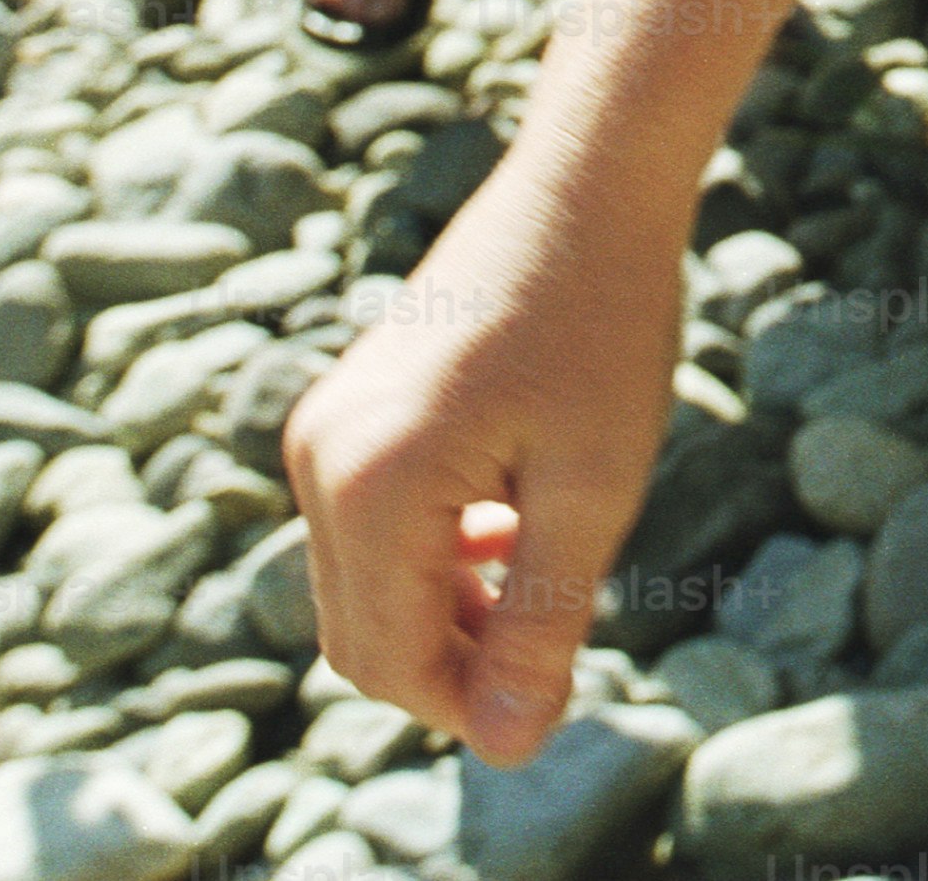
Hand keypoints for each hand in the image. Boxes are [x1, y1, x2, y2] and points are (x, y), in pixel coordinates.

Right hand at [280, 155, 687, 761]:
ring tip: (546, 562)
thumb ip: (541, 623)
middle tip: (554, 634)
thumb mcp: (594, 489)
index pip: (391, 663)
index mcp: (371, 482)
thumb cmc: (606, 324)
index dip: (470, 705)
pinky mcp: (345, 406)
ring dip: (448, 605)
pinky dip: (435, 552)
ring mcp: (324, 426)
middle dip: (453, 660)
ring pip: (365, 586)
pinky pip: (369, 526)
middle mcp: (320, 456)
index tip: (553, 690)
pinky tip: (516, 518)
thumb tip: (505, 747)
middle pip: (363, 636)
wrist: (589, 182)